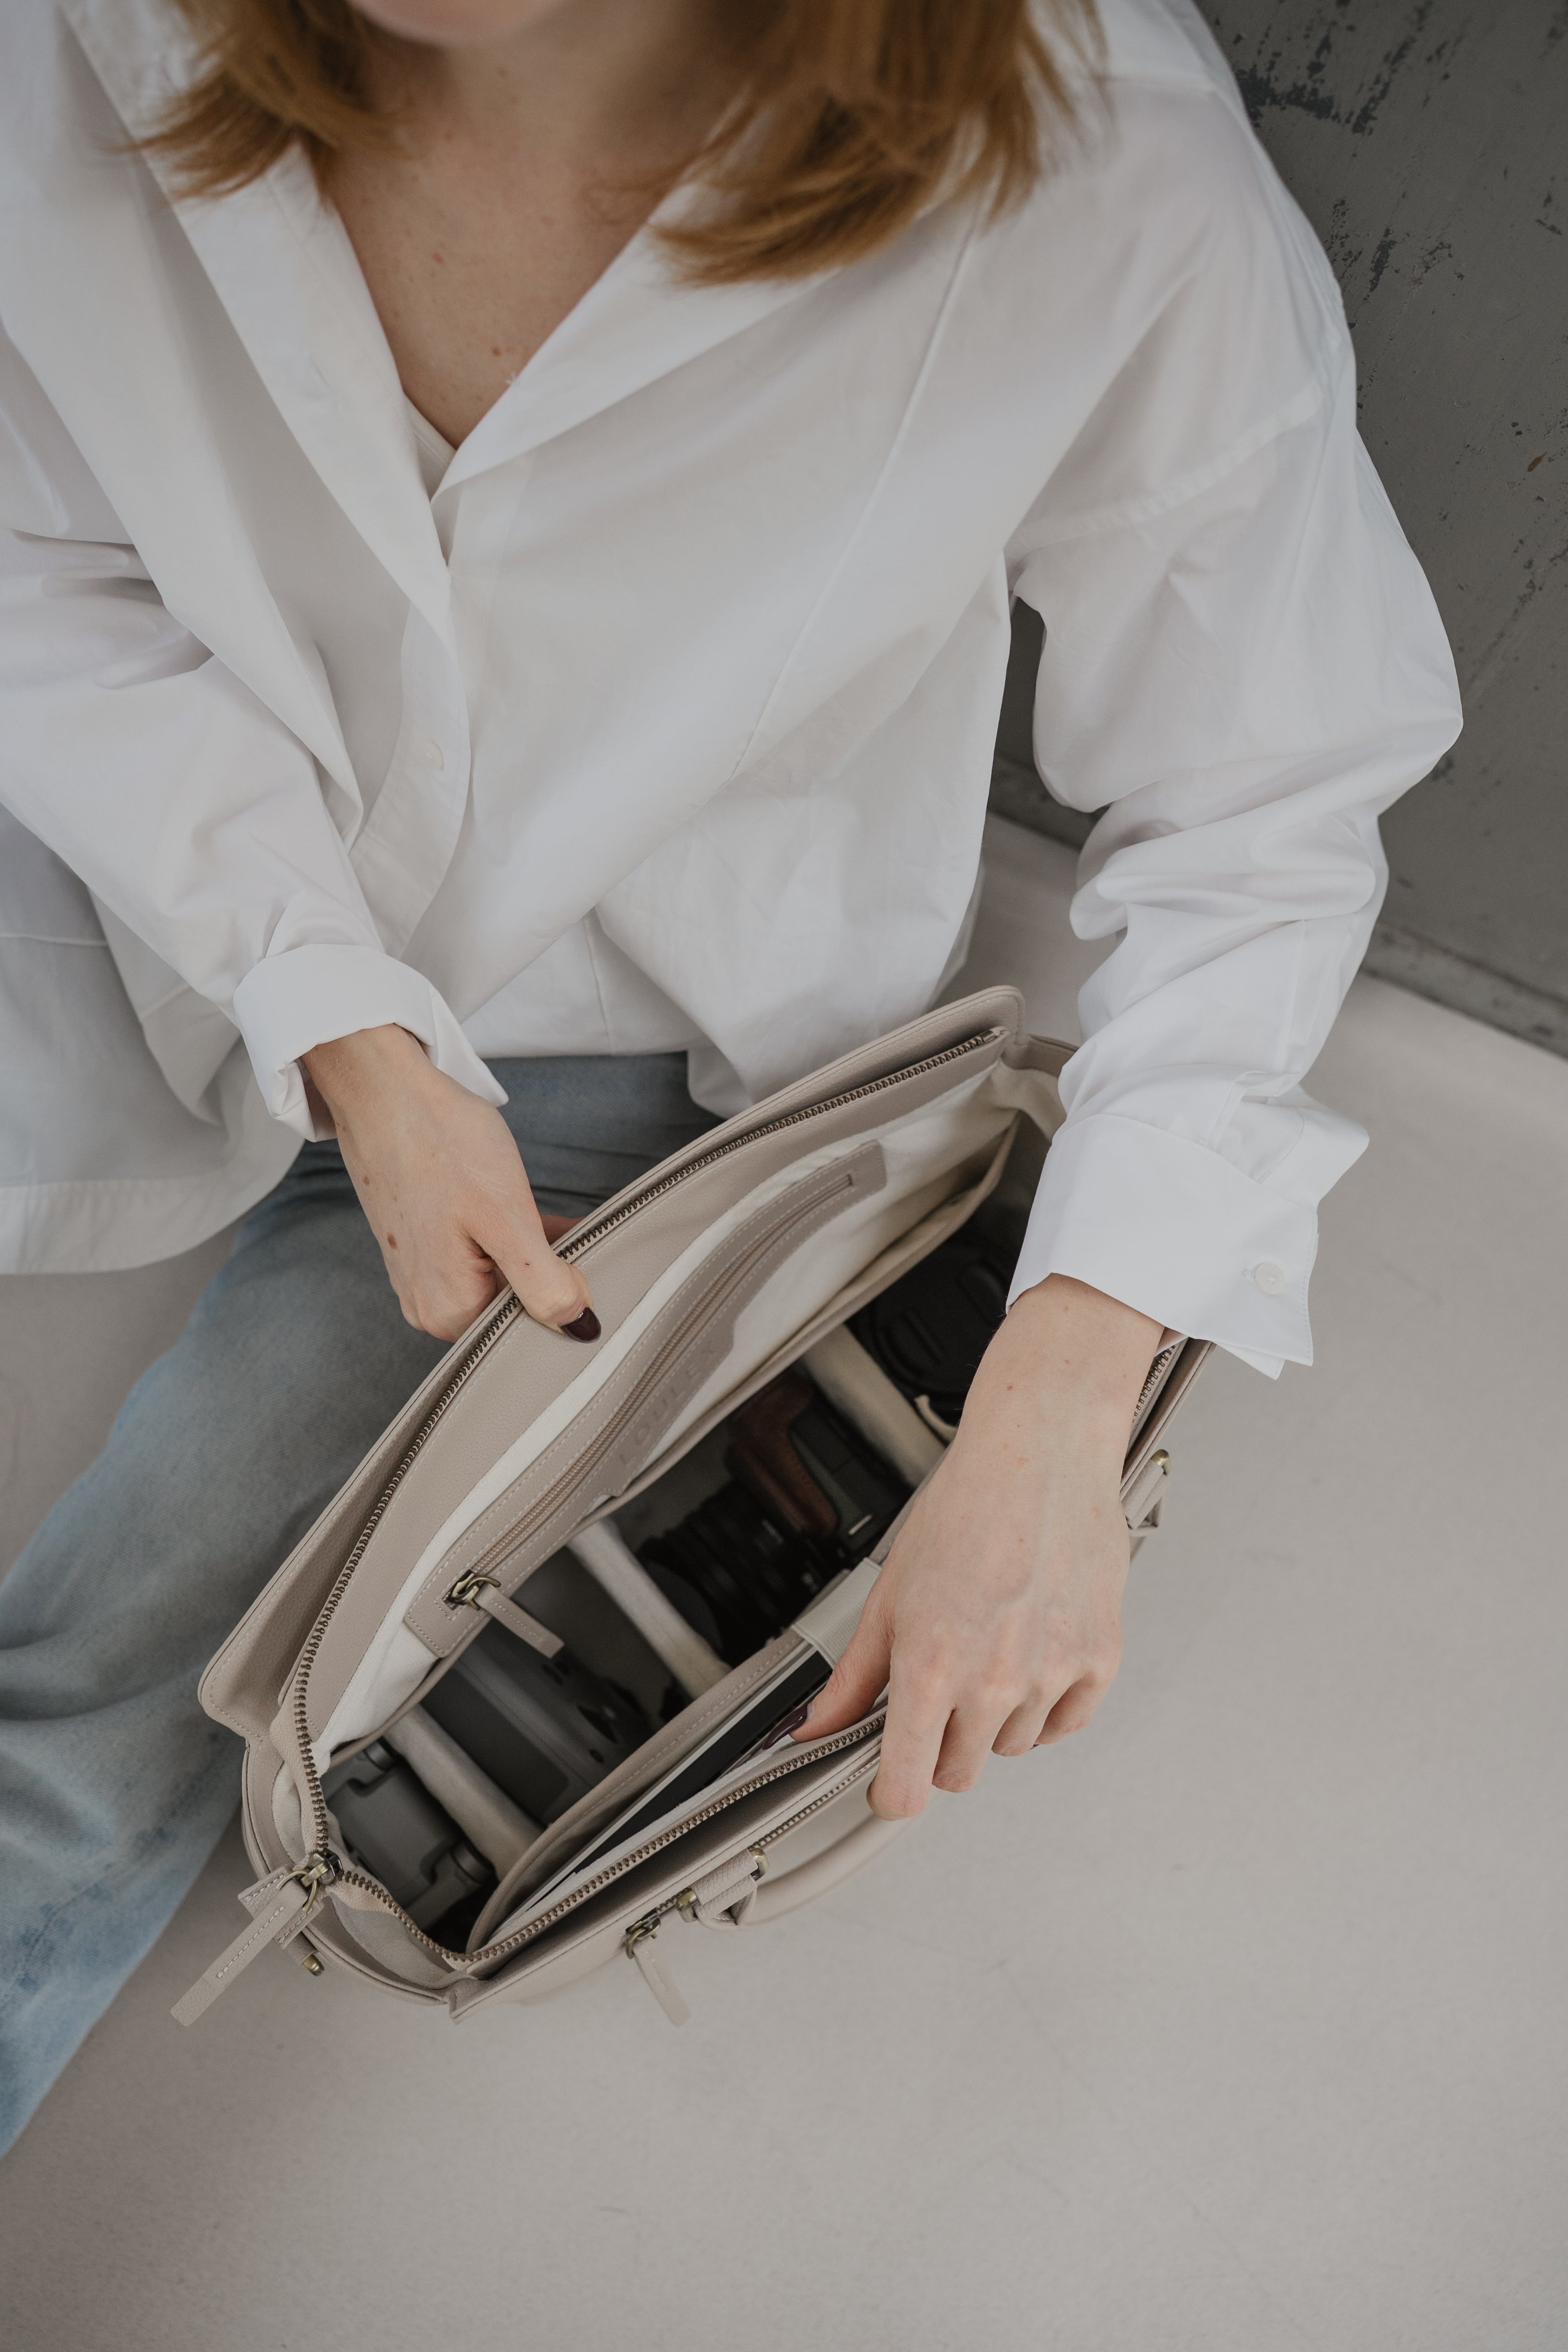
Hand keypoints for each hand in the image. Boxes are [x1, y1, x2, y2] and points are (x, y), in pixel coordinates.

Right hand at [301, 1024, 596, 1344]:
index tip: (589, 1260)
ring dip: (532, 1251)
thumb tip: (579, 1327)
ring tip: (557, 1218)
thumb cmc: (440, 1143)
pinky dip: (507, 1237)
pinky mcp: (420, 1246)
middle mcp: (428, 1304)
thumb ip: (545, 1283)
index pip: (531, 1325)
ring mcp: (420, 1275)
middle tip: (579, 1231)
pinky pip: (478, 1255)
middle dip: (550, 1271)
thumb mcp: (508, 1219)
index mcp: (449, 1311)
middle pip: (513, 1303)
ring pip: (499, 1275)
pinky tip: (524, 1210)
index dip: (568, 1293)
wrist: (385, 1091)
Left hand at [800, 1274, 1161, 1816]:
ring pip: (1010, 1747)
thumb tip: (813, 1729)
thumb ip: (853, 1676)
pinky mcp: (1099, 1660)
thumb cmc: (965, 1508)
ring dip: (994, 1719)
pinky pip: (1064, 1724)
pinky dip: (1045, 1704)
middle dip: (939, 1746)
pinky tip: (1031, 1650)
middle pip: (958, 1774)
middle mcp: (994, 1680)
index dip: (890, 1794)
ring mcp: (1052, 1674)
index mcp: (931, 1666)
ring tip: (989, 1644)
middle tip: (940, 1685)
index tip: (888, 1783)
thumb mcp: (889, 1593)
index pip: (907, 1789)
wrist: (1040, 1454)